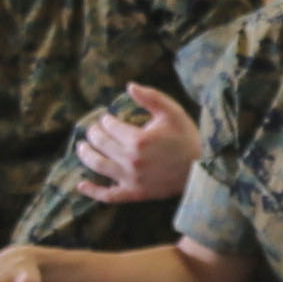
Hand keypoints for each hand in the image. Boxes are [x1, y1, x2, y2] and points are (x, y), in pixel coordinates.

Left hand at [69, 82, 195, 205]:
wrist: (202, 168)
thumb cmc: (187, 137)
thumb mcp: (172, 112)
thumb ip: (150, 97)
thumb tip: (129, 86)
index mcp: (138, 139)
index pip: (110, 126)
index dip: (106, 120)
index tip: (107, 118)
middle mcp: (131, 160)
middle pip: (101, 144)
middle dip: (93, 133)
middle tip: (92, 129)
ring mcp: (131, 179)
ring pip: (98, 166)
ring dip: (85, 155)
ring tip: (81, 147)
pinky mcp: (134, 193)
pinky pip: (108, 195)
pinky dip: (92, 191)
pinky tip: (80, 184)